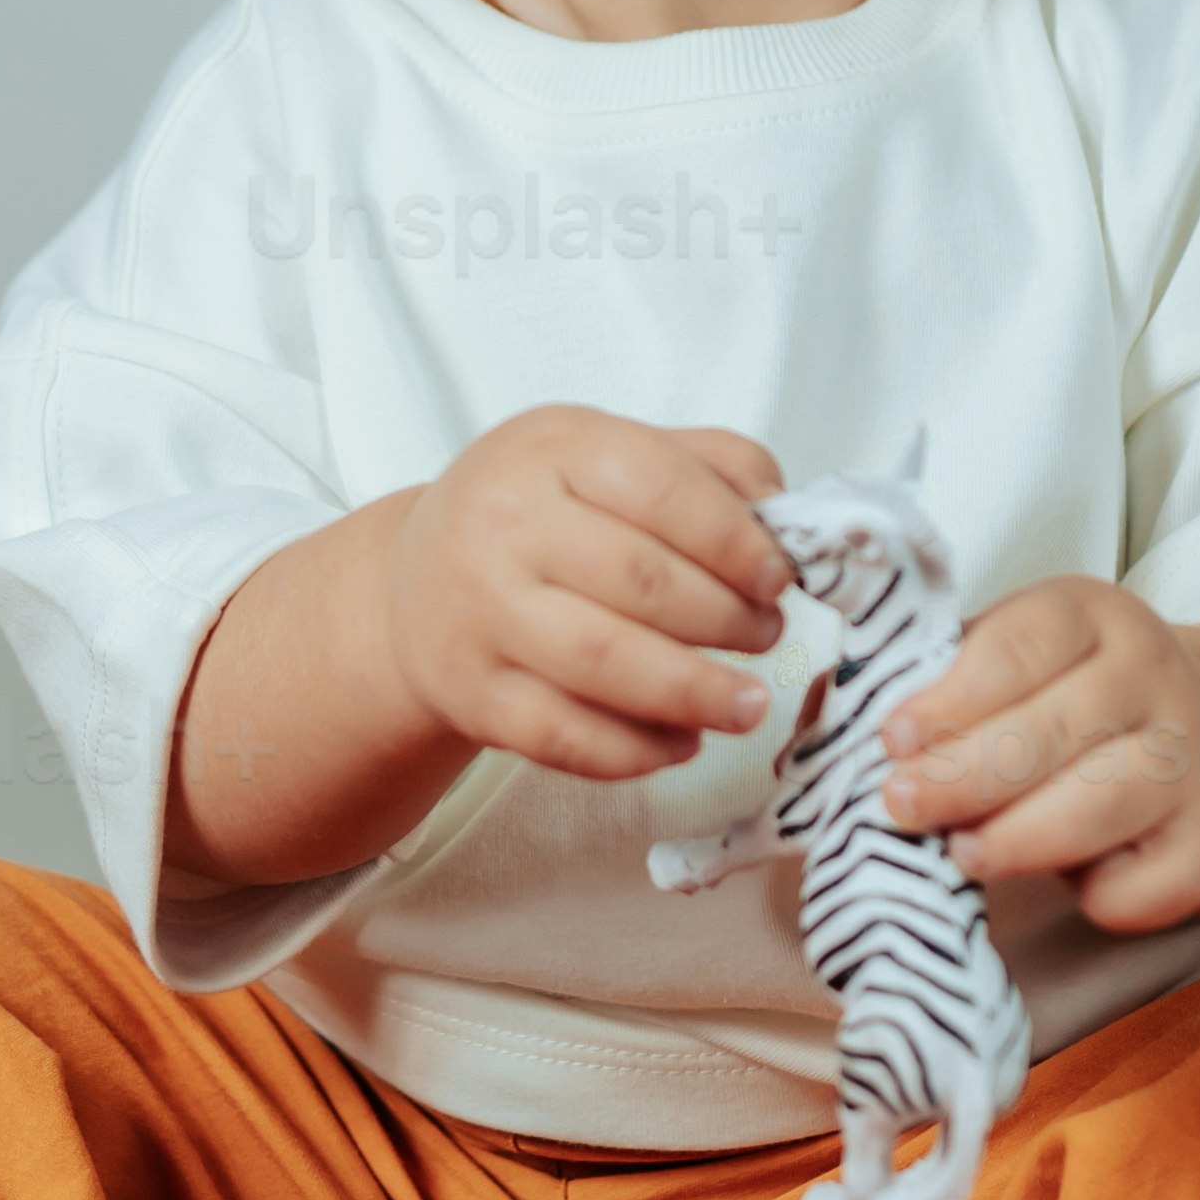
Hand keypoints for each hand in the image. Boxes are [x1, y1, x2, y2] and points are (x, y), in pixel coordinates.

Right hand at [377, 410, 790, 788]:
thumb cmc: (537, 512)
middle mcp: (502, 524)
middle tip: (768, 635)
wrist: (414, 580)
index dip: (736, 539)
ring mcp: (480, 614)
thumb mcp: (608, 453)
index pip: (659, 486)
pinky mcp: (471, 694)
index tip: (779, 577)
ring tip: (750, 704)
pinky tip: (683, 742)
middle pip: (640, 581)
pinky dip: (637, 750)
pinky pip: (564, 737)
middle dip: (726, 618)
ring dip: (695, 693)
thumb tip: (785, 519)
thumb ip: (709, 465)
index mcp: (551, 448)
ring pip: (604, 664)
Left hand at [875, 575, 1199, 933]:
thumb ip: (917, 680)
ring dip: (1022, 837)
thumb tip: (816, 716)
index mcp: (1089, 616)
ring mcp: (1188, 763)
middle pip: (1061, 727)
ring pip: (1107, 803)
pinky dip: (1101, 895)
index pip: (1025, 642)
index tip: (893, 737)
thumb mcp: (1002, 658)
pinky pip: (1151, 883)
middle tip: (900, 804)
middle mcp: (1150, 679)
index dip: (954, 695)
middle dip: (968, 774)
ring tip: (962, 854)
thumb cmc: (1063, 698)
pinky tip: (1061, 886)